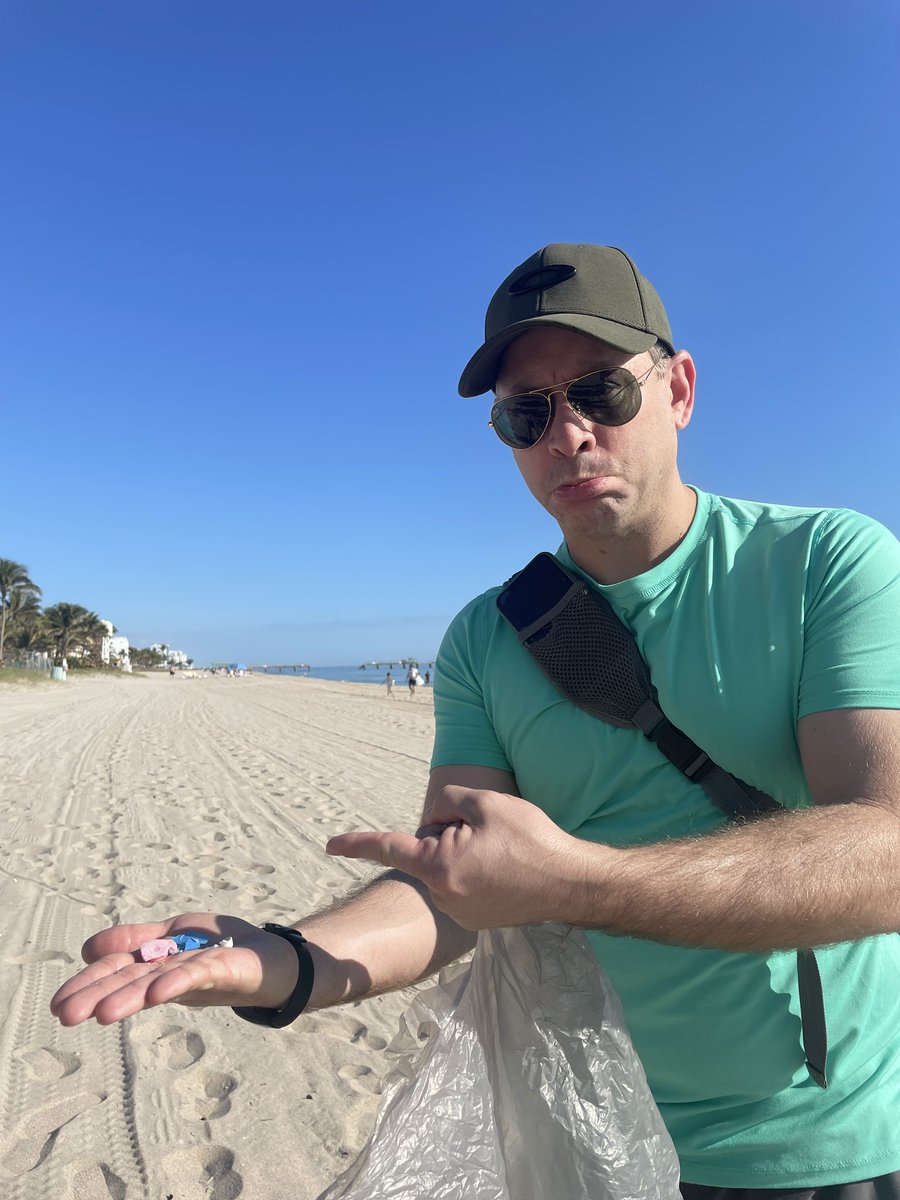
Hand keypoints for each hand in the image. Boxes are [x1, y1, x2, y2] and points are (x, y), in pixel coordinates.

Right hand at [50, 913, 299, 1026]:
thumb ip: (136, 939)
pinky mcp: (227, 968)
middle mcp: (175, 971)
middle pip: (133, 981)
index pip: (118, 970)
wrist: (278, 959)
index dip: (89, 983)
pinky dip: (177, 981)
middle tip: (65, 1015)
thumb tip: (89, 949)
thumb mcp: (176, 934)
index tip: (58, 1005)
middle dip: (98, 995)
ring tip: (99, 1014)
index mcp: (159, 961)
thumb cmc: (226, 946)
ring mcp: (200, 972)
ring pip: (159, 982)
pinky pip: (198, 973)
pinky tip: (156, 991)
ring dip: (130, 997)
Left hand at [327, 786, 589, 929]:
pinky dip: (476, 871)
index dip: (356, 844)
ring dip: (464, 853)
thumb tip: (435, 816)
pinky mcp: (477, 919)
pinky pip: (463, 884)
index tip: (329, 845)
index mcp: (438, 867)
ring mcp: (460, 913)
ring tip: (503, 853)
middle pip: (427, 850)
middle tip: (489, 833)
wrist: (571, 884)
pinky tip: (506, 870)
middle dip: (448, 833)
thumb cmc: (530, 841)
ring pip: (446, 866)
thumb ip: (447, 800)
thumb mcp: (485, 804)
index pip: (388, 847)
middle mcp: (442, 896)